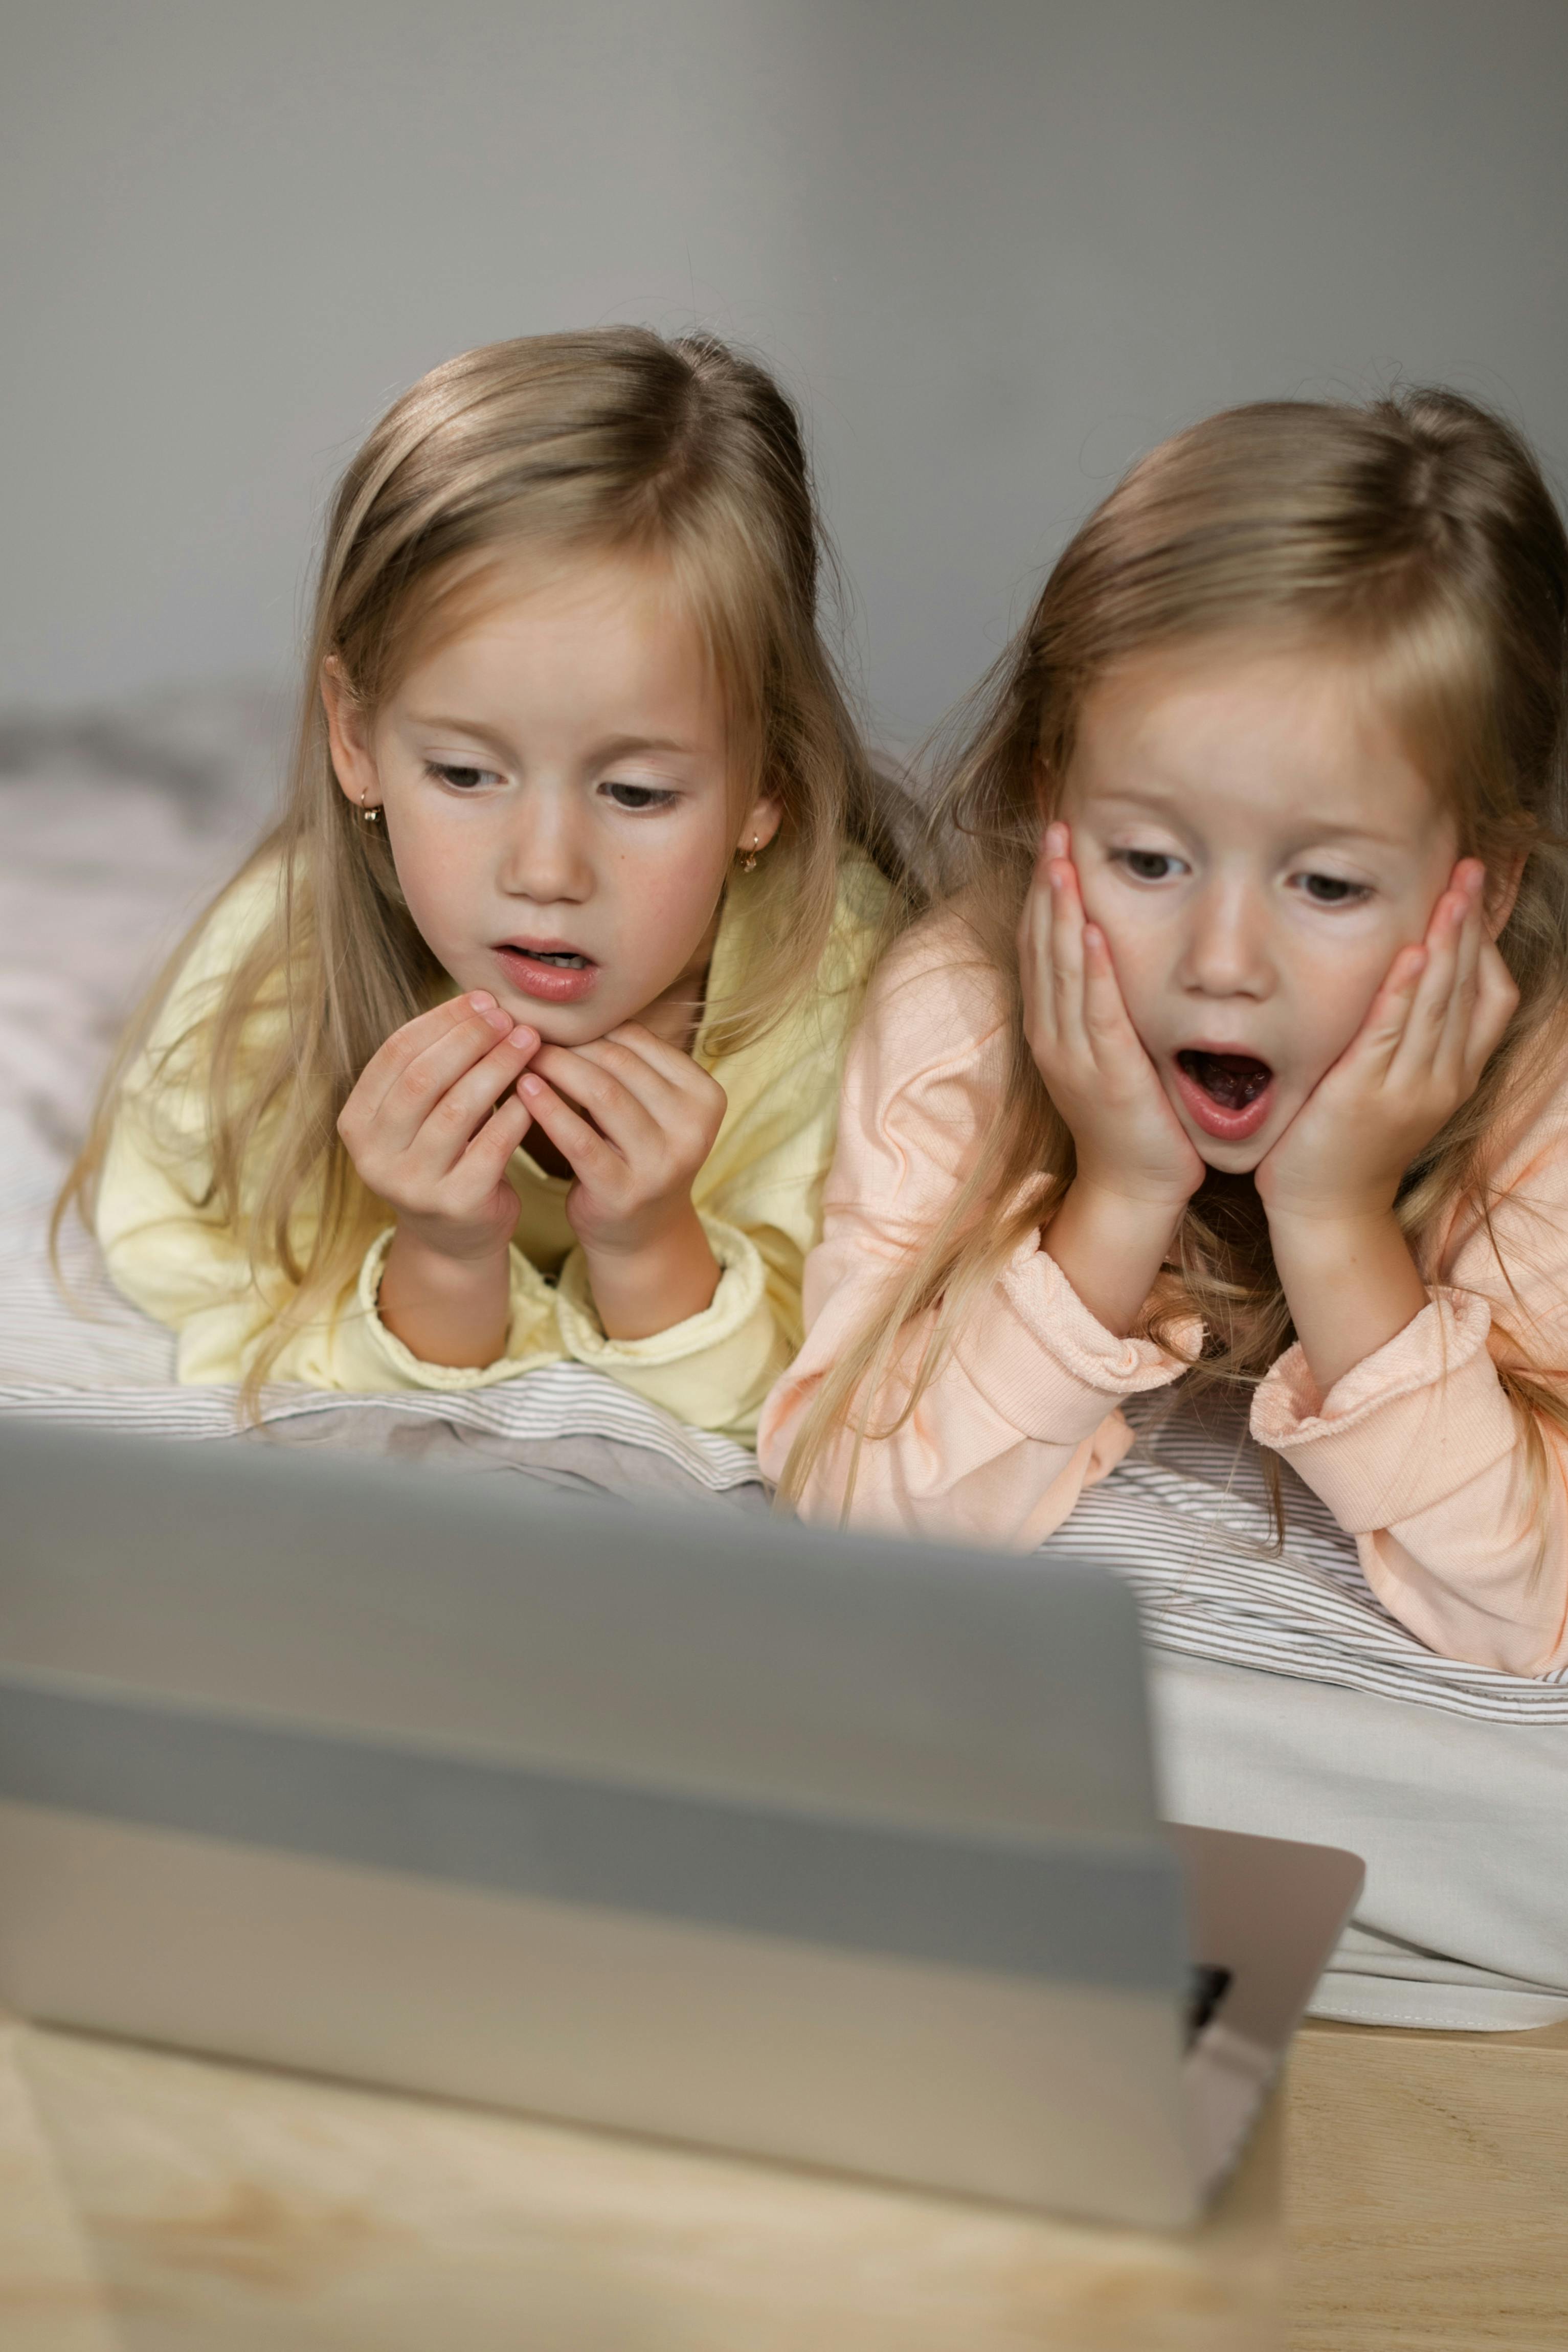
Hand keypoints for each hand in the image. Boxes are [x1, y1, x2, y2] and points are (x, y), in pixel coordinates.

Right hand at [337, 993, 538, 1263]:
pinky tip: (536, 1088)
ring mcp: (412, 1184)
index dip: (441, 1021)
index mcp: (358, 1122)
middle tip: (509, 1018)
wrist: (457, 1238)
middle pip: (423, 1077)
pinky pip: (491, 1146)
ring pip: (458, 1109)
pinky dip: (516, 1112)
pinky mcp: (455, 1204)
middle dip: (470, 1039)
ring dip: (498, 1067)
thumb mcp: (423, 1113)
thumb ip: (435, 1066)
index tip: (482, 1000)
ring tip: (530, 1042)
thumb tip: (480, 1002)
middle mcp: (375, 1155)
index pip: (395, 1053)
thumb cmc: (445, 1156)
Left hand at [519, 1025, 726, 1336]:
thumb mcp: (649, 1107)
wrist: (640, 1232)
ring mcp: (663, 1162)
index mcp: (706, 1096)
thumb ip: (626, 1064)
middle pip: (619, 1064)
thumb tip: (567, 1009)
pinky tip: (522, 1090)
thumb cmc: (635, 1153)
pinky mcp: (625, 1190)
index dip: (590, 1026)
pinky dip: (548, 1109)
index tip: (551, 1019)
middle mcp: (693, 1127)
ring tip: (519, 1054)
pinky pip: (579, 1140)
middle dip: (568, 1044)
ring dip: (555, 1068)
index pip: (639, 1041)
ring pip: (601, 1093)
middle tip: (523, 1030)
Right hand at [1019, 824, 1206, 1211]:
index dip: (1044, 892)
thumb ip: (1106, 1002)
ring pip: (1061, 972)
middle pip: (1043, 947)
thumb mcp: (1109, 1049)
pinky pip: (1096, 1014)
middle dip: (1049, 886)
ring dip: (1063, 914)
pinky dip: (1094, 973)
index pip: (1040, 946)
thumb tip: (1115, 946)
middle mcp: (1053, 1035)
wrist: (1134, 1186)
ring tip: (1065, 862)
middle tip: (1055, 829)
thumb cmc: (1133, 1117)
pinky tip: (1096, 934)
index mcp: (1052, 1026)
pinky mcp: (1106, 1075)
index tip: (1054, 841)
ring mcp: (1074, 1056)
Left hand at [1255, 861, 1517, 1226]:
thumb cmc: (1351, 1146)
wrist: (1328, 1212)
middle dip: (1469, 925)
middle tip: (1468, 869)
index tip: (1473, 898)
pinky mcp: (1366, 1094)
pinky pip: (1391, 1032)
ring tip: (1450, 892)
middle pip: (1469, 989)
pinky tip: (1412, 952)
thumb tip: (1412, 985)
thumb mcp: (1398, 1090)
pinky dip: (1404, 990)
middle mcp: (1443, 1079)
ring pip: (1439, 1003)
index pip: (1492, 998)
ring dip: (1446, 942)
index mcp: (1455, 1076)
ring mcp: (1409, 1088)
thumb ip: (1411, 1043)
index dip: (1485, 946)